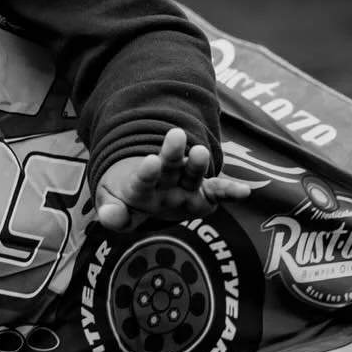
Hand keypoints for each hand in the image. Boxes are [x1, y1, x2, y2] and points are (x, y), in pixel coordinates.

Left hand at [94, 126, 254, 233]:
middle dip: (171, 152)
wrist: (144, 194)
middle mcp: (165, 180)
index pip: (142, 178)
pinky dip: (230, 192)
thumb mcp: (115, 208)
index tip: (150, 161)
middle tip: (176, 134)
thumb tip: (107, 217)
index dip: (146, 172)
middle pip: (168, 164)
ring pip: (191, 172)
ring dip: (197, 164)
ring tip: (200, 153)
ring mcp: (185, 185)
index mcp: (140, 185)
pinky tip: (245, 192)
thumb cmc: (127, 202)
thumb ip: (113, 214)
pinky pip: (217, 192)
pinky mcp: (203, 195)